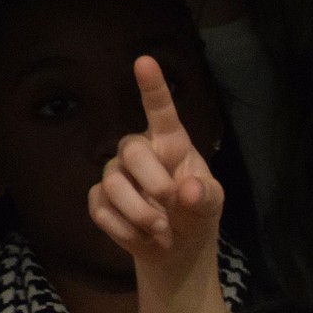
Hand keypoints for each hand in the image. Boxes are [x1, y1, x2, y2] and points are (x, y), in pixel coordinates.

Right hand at [88, 55, 222, 259]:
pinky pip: (102, 210)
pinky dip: (126, 231)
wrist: (179, 250)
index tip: (145, 62)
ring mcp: (116, 174)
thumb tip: (188, 190)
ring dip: (142, 214)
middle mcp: (139, 151)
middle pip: (130, 149)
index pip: (160, 110)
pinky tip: (144, 237)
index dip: (152, 88)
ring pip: (113, 184)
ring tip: (164, 230)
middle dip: (153, 181)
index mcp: (170, 142)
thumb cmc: (196, 214)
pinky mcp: (100, 200)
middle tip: (173, 203)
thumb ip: (205, 195)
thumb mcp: (211, 205)